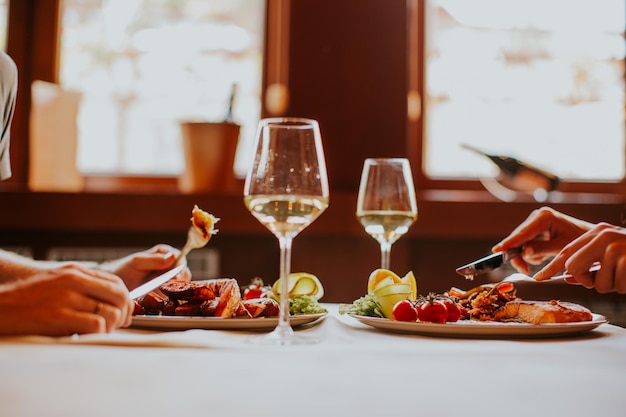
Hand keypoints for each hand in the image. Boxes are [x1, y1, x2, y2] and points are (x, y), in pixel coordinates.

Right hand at [0, 263, 133, 335]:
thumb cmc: (27, 299)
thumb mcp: (57, 282)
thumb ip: (82, 286)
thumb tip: (108, 299)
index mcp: (75, 271)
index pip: (116, 281)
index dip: (125, 299)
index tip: (123, 311)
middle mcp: (74, 281)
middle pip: (119, 296)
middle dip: (124, 313)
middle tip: (119, 324)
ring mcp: (67, 298)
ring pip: (112, 312)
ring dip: (112, 326)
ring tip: (101, 331)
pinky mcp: (59, 317)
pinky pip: (97, 325)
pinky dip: (99, 333)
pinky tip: (89, 335)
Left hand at [101, 244, 190, 289]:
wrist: (115, 286)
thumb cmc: (124, 270)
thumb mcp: (137, 263)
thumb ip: (154, 260)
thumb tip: (173, 256)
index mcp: (164, 253)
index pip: (180, 259)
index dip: (180, 268)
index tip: (176, 277)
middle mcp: (169, 265)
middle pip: (184, 273)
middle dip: (178, 281)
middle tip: (168, 288)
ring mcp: (168, 279)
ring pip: (181, 285)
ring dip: (174, 290)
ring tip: (161, 294)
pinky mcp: (166, 292)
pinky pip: (174, 295)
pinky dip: (170, 298)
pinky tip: (161, 300)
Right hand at [492, 207, 593, 274]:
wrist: (590, 239)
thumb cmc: (580, 242)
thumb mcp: (562, 248)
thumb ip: (542, 249)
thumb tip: (524, 252)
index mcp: (544, 217)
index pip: (522, 233)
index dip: (509, 243)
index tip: (497, 250)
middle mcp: (536, 216)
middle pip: (517, 239)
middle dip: (520, 255)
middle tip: (525, 270)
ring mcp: (534, 222)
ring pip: (519, 243)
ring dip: (527, 256)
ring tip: (542, 260)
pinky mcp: (535, 229)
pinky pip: (524, 244)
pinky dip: (531, 254)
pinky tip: (542, 255)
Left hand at [535, 223, 625, 292]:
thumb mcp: (611, 254)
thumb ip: (588, 262)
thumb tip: (567, 277)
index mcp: (598, 232)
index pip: (566, 251)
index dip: (551, 267)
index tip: (538, 277)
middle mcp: (604, 236)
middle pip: (573, 267)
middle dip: (586, 280)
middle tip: (605, 277)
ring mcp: (616, 248)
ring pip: (597, 283)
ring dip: (610, 286)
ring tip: (624, 274)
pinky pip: (615, 287)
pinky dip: (623, 287)